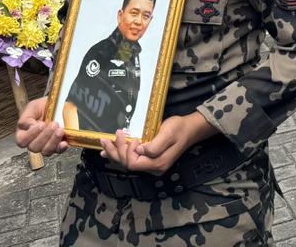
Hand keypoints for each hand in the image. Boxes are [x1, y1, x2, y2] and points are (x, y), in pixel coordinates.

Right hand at [15, 97, 68, 156]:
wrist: (61, 105)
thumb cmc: (44, 106)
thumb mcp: (33, 107)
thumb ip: (26, 117)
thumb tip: (30, 126)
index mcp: (24, 132)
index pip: (22, 140)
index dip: (31, 134)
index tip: (40, 124)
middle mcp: (34, 141)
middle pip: (34, 147)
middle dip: (45, 136)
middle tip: (53, 124)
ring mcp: (46, 145)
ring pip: (45, 151)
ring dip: (53, 141)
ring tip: (60, 130)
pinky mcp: (58, 146)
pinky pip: (58, 151)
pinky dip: (61, 147)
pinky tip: (64, 142)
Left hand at [100, 112, 215, 174]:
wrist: (190, 129)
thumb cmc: (179, 129)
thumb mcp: (168, 134)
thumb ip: (154, 145)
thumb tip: (139, 150)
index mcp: (157, 163)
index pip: (133, 163)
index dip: (127, 152)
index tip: (131, 137)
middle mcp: (153, 167)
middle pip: (127, 164)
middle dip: (115, 151)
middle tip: (106, 139)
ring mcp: (151, 164)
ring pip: (127, 163)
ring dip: (114, 153)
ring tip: (104, 143)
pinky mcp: (150, 159)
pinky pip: (131, 160)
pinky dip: (119, 155)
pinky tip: (109, 152)